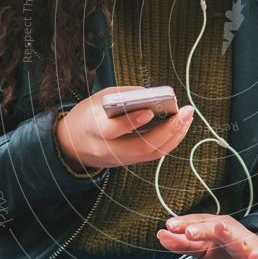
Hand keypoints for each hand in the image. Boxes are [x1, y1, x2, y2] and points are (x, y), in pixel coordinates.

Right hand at [56, 86, 194, 170]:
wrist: (70, 144)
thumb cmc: (86, 116)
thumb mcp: (97, 99)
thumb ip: (123, 96)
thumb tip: (152, 95)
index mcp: (93, 129)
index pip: (112, 130)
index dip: (131, 122)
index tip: (149, 111)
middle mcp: (106, 149)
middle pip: (140, 146)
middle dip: (167, 131)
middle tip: (185, 112)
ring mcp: (118, 159)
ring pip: (150, 154)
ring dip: (174, 136)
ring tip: (187, 118)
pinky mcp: (127, 163)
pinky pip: (151, 155)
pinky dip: (168, 141)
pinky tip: (179, 127)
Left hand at [156, 214, 257, 258]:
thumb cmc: (228, 253)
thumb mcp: (203, 249)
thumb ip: (183, 243)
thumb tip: (160, 235)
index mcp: (216, 227)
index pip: (198, 223)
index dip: (184, 224)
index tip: (168, 226)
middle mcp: (231, 232)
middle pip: (215, 227)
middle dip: (203, 228)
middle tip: (188, 232)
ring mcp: (246, 246)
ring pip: (237, 239)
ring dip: (228, 233)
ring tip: (219, 229)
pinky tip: (254, 257)